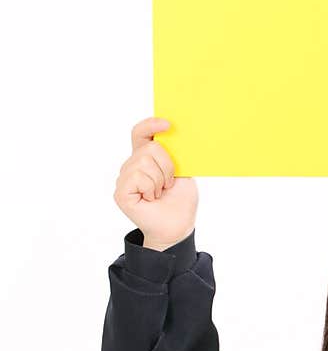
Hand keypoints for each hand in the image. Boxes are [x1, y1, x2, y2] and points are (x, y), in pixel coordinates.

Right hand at [113, 117, 198, 248]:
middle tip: (169, 183)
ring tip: (159, 193)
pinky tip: (150, 199)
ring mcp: (125, 178)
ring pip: (144, 162)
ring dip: (160, 180)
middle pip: (149, 149)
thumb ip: (174, 153)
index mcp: (147, 157)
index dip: (151, 125)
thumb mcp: (183, 171)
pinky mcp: (121, 192)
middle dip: (167, 166)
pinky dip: (151, 189)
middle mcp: (132, 165)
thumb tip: (171, 132)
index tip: (167, 124)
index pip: (141, 133)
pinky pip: (138, 177)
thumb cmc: (180, 200)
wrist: (177, 226)